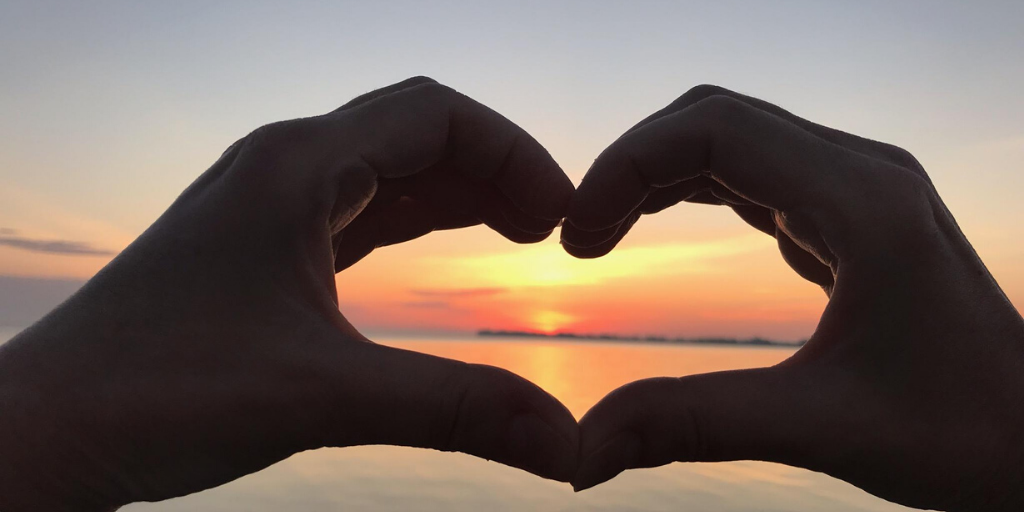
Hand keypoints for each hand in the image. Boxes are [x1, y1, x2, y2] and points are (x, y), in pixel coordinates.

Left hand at [0, 77, 577, 510]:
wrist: (46, 428)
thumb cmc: (158, 395)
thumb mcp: (325, 398)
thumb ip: (455, 410)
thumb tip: (566, 446)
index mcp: (297, 167)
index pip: (435, 114)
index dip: (515, 153)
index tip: (563, 216)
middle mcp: (280, 167)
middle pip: (415, 132)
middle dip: (495, 171)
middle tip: (551, 233)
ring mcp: (264, 203)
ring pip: (385, 170)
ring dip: (457, 195)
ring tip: (519, 235)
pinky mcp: (256, 244)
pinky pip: (354, 210)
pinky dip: (412, 223)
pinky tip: (440, 254)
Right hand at [562, 85, 1023, 510]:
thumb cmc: (963, 439)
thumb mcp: (819, 428)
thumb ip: (691, 426)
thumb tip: (579, 452)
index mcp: (863, 202)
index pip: (715, 128)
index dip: (628, 166)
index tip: (576, 237)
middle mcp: (864, 174)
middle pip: (717, 117)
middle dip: (634, 165)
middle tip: (579, 237)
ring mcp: (861, 190)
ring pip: (735, 139)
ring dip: (660, 174)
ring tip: (603, 233)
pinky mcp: (854, 216)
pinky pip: (756, 174)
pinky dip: (694, 190)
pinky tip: (661, 227)